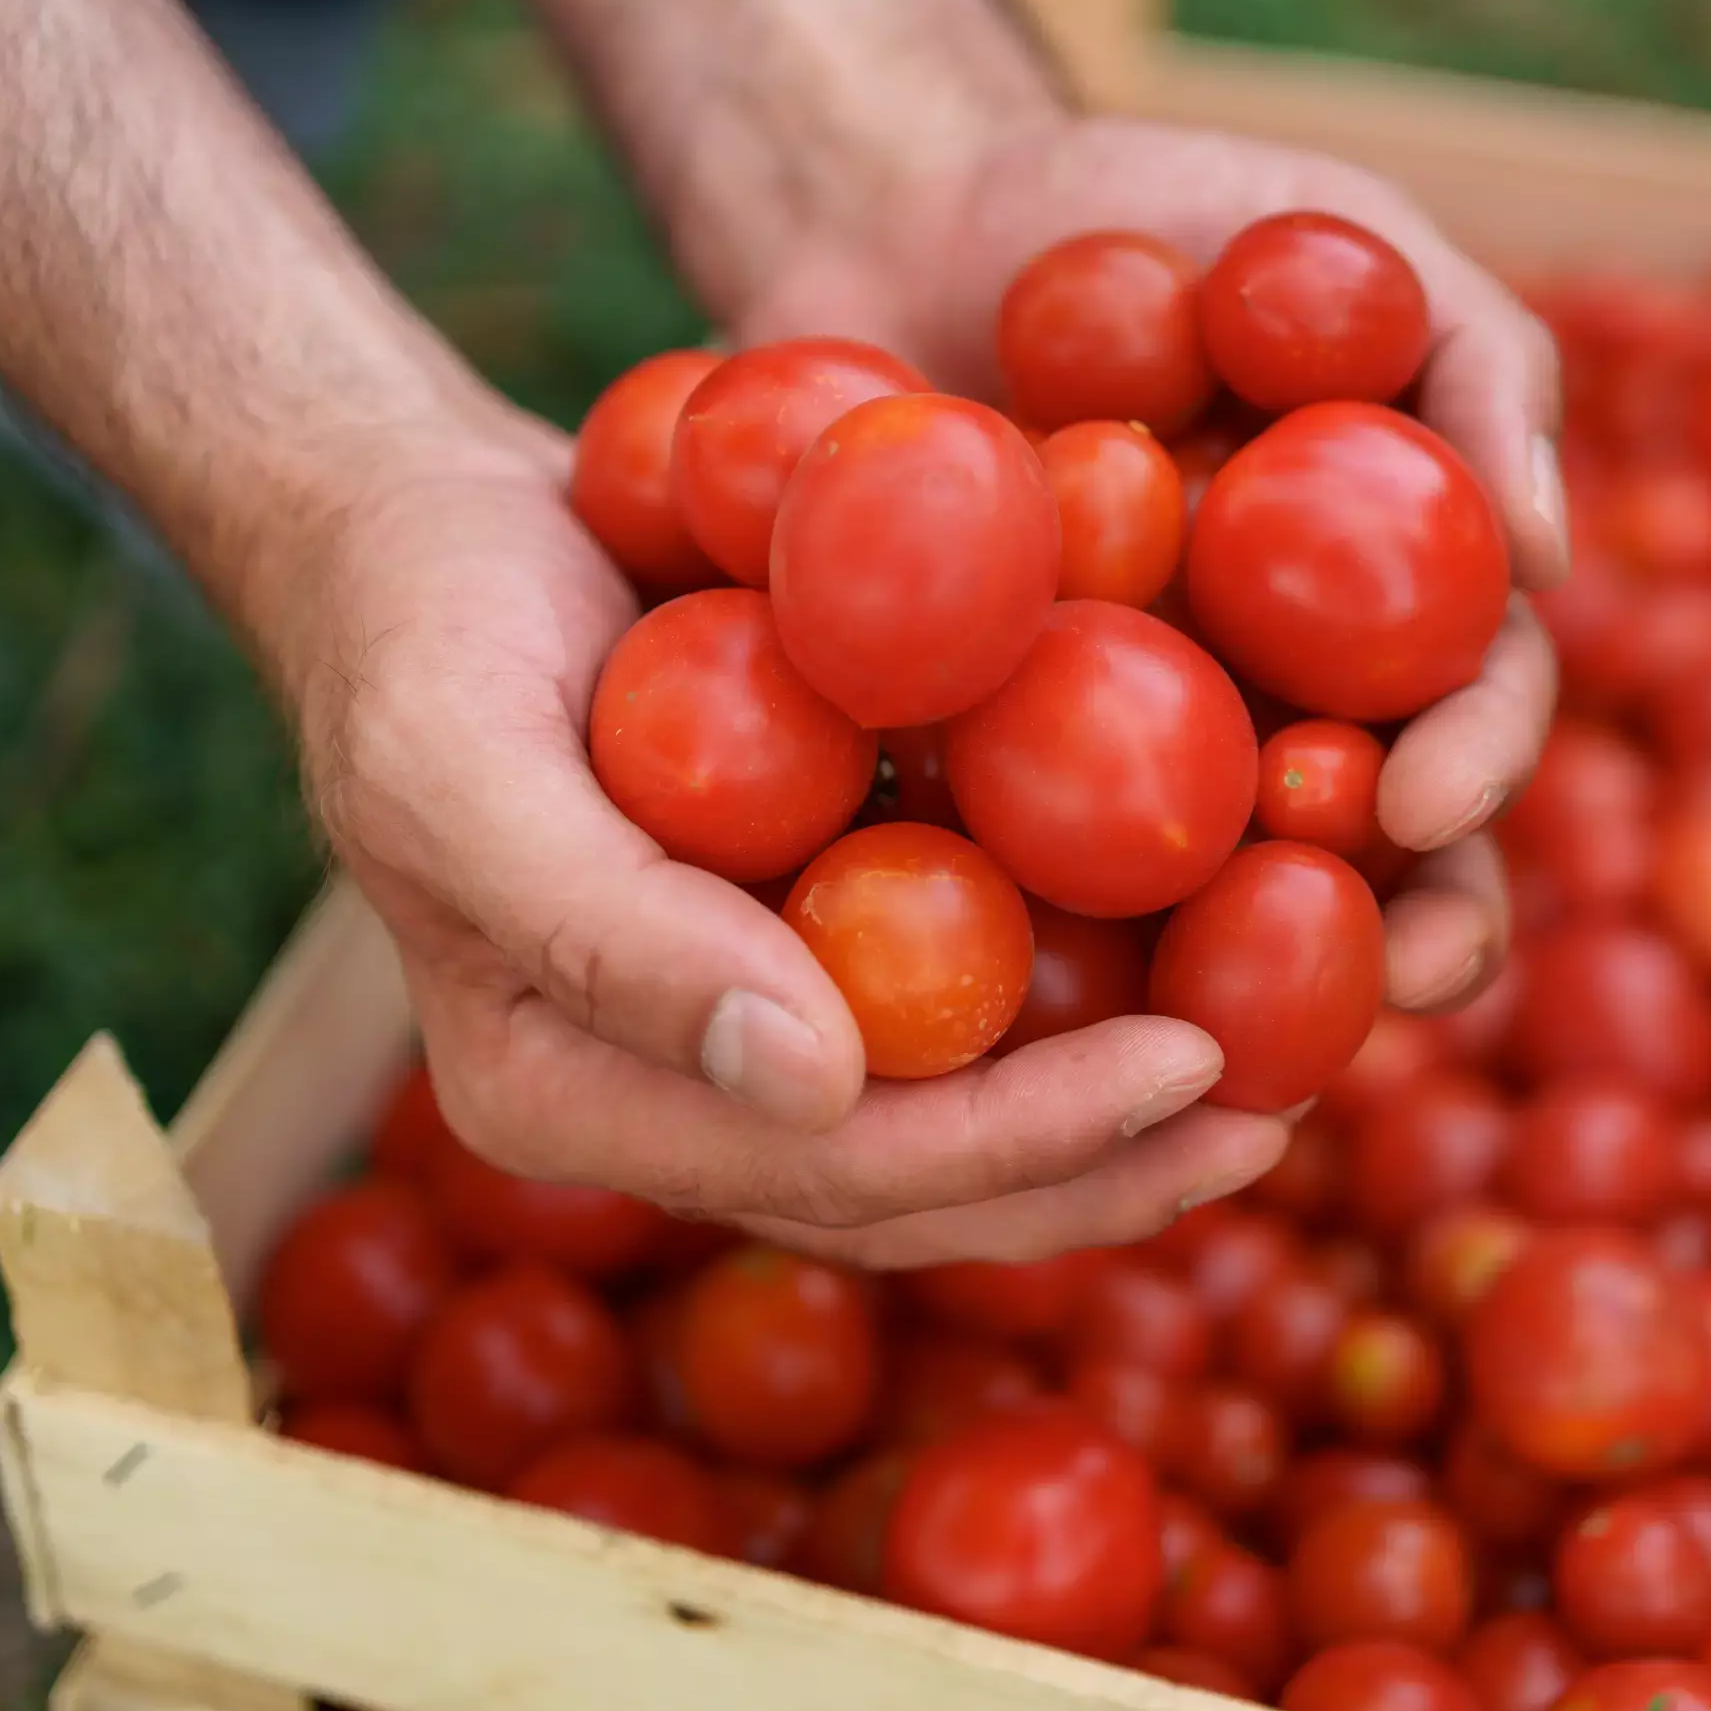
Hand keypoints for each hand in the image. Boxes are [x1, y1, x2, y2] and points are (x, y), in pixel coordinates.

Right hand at [295, 405, 1289, 1266]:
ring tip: (1289, 1065)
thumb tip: (819, 1083)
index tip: (1194, 1068)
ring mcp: (750, 1014)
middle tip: (1280, 1111)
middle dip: (1102, 1162)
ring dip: (1117, 1107)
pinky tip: (1215, 938)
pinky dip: (1083, 979)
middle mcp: (678, 1088)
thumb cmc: (421, 632)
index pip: (830, 1170)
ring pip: (956, 1108)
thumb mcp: (466, 765)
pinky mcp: (808, 928)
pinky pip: (960, 987)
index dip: (1019, 1143)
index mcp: (578, 1096)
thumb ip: (609, 934)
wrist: (425, 529)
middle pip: (919, 1182)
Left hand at [738, 112, 1569, 1012]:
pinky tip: (1001, 1001)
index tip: (1433, 799)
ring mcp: (1125, 755)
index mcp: (1382, 610)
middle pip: (1368, 856)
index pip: (1467, 712)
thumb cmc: (1154, 208)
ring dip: (1232, 987)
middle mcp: (1276, 705)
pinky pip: (1004, 874)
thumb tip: (1551, 549)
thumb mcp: (1338, 229)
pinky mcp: (975, 774)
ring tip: (1224, 1043)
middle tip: (1388, 976)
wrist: (904, 210)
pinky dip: (1020, 938)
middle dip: (1400, 930)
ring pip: (1203, 908)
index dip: (1476, 769)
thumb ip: (1475, 357)